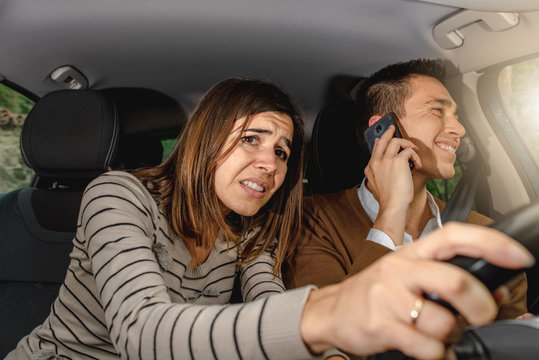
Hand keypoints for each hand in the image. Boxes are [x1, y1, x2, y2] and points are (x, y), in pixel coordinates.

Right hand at [300, 223, 533, 358]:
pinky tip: (428, 348)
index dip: (490, 242)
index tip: (518, 256)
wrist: (333, 311)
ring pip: (443, 322)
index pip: (454, 236)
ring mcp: (387, 296)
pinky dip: (438, 354)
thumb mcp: (409, 275)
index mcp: (411, 253)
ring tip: (440, 334)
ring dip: (452, 336)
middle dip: (481, 306)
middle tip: (481, 316)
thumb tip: (495, 290)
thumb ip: (447, 277)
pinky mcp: (380, 324)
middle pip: (455, 282)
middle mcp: (400, 269)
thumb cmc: (377, 293)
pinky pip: (426, 347)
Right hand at [364, 125, 421, 243]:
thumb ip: (378, 175)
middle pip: (382, 140)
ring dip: (407, 144)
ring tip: (414, 151)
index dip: (379, 141)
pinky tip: (418, 164)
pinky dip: (415, 156)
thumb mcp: (377, 186)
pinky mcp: (398, 161)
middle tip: (393, 128)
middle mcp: (376, 162)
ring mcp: (386, 160)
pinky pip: (409, 151)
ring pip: (396, 141)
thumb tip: (382, 168)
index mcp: (370, 168)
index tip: (382, 137)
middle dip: (388, 132)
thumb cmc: (388, 199)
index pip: (374, 149)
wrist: (393, 206)